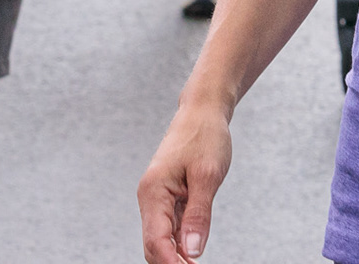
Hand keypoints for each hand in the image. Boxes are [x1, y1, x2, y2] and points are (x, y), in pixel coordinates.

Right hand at [139, 100, 232, 262]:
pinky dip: (180, 242)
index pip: (157, 240)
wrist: (203, 110)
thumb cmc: (205, 135)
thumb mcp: (208, 174)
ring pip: (162, 239)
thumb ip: (198, 214)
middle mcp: (150, 198)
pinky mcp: (168, 197)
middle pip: (155, 245)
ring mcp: (158, 199)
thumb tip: (193, 252)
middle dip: (172, 263)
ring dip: (177, 256)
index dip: (171, 263)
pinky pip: (170, 227)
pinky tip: (194, 253)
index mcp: (154, 191)